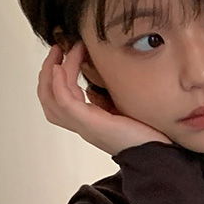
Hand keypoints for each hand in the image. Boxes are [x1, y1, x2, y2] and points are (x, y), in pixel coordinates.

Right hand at [37, 39, 173, 155]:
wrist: (157, 155)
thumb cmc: (147, 135)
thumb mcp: (122, 111)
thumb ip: (106, 100)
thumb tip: (96, 85)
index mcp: (89, 121)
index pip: (60, 99)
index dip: (57, 76)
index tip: (66, 53)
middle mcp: (82, 124)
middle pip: (48, 100)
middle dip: (47, 71)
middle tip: (57, 48)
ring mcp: (84, 125)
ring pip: (51, 99)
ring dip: (52, 71)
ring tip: (62, 50)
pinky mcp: (90, 123)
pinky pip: (65, 102)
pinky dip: (58, 83)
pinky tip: (61, 67)